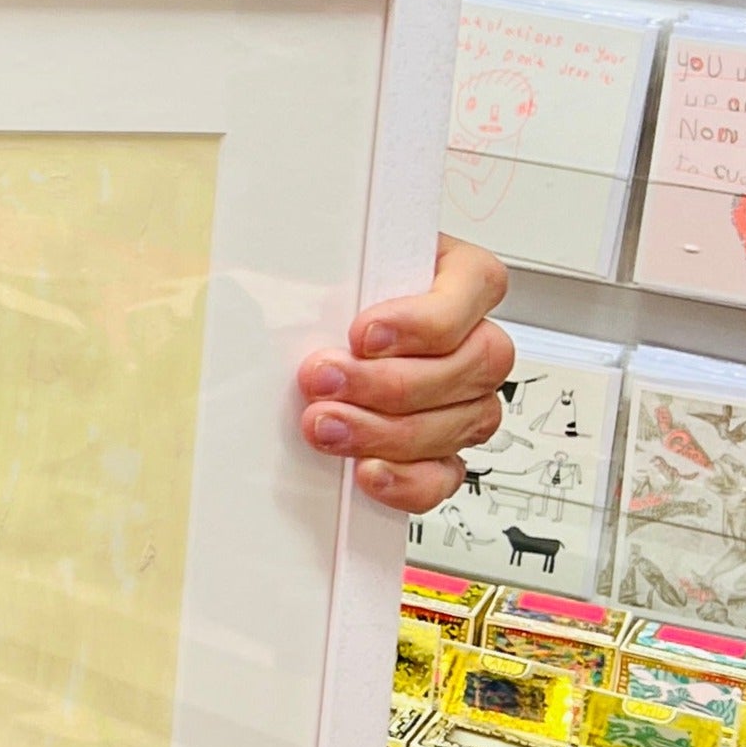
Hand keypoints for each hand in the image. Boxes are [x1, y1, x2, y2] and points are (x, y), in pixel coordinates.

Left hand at [296, 235, 512, 515]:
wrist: (296, 333)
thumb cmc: (317, 291)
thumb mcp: (313, 267)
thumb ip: (313, 272)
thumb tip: (269, 296)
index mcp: (453, 273)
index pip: (476, 285)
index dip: (422, 319)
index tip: (363, 334)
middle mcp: (469, 335)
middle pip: (475, 362)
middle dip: (392, 382)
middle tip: (326, 381)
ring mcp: (465, 395)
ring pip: (464, 420)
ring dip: (388, 430)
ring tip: (327, 425)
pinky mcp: (443, 446)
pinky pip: (446, 473)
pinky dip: (409, 479)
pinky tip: (367, 471)